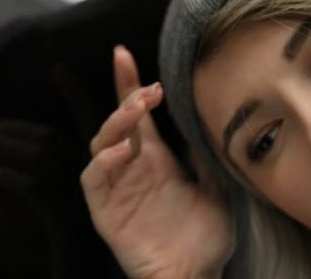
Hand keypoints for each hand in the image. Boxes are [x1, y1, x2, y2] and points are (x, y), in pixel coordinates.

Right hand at [81, 46, 233, 278]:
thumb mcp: (216, 191)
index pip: (138, 116)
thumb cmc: (203, 239)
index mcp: (156, 161)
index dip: (129, 85)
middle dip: (124, 95)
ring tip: (137, 109)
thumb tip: (205, 124)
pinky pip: (93, 179)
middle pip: (117, 122)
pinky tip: (124, 152)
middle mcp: (133, 168)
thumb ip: (206, 159)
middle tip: (146, 85)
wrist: (192, 277)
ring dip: (116, 123)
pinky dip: (103, 162)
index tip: (125, 55)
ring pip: (101, 143)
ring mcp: (116, 187)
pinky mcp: (104, 208)